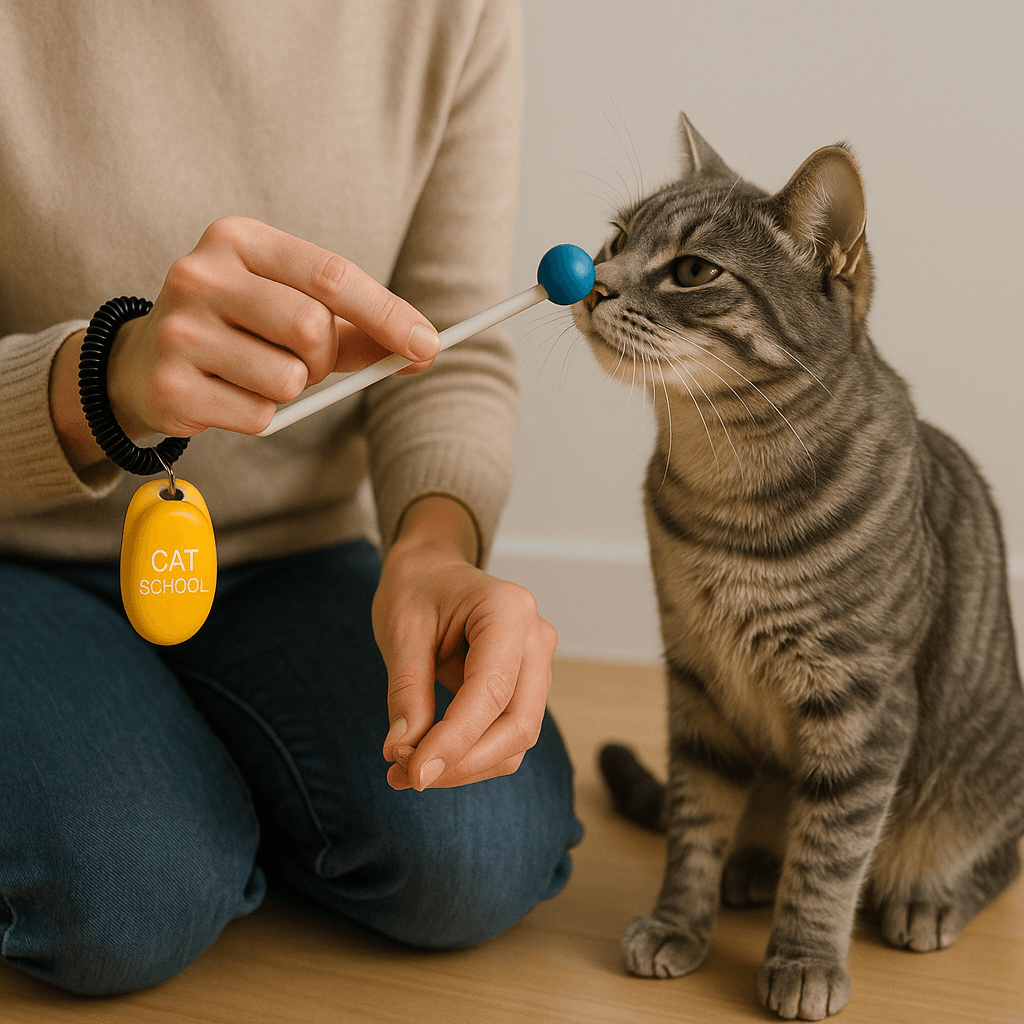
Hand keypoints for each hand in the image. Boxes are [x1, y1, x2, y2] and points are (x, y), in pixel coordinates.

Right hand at [51, 217, 440, 468]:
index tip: (428, 345)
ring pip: (289, 379)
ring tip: (253, 374)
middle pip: (312, 328)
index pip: (332, 275)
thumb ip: (357, 327)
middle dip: (323, 357)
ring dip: (290, 389)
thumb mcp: (291, 309)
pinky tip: (227, 396)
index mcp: (238, 240)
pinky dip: (260, 417)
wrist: (144, 364)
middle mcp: (201, 274)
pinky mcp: (171, 386)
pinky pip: (259, 417)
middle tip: (300, 360)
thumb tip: (422, 349)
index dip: (387, 313)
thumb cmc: (239, 330)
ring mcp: (180, 331)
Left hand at [372, 497, 557, 789]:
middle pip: (517, 725)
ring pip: (516, 740)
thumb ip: (406, 691)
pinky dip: (470, 756)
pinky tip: (427, 758)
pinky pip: (507, 735)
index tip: (413, 772)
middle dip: (462, 763)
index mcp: (508, 610)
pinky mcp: (527, 686)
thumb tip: (404, 751)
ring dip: (465, 767)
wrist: (432, 571)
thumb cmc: (417, 590)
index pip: (491, 692)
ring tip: (405, 770)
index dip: (454, 740)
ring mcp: (538, 663)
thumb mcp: (401, 631)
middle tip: (404, 776)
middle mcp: (536, 637)